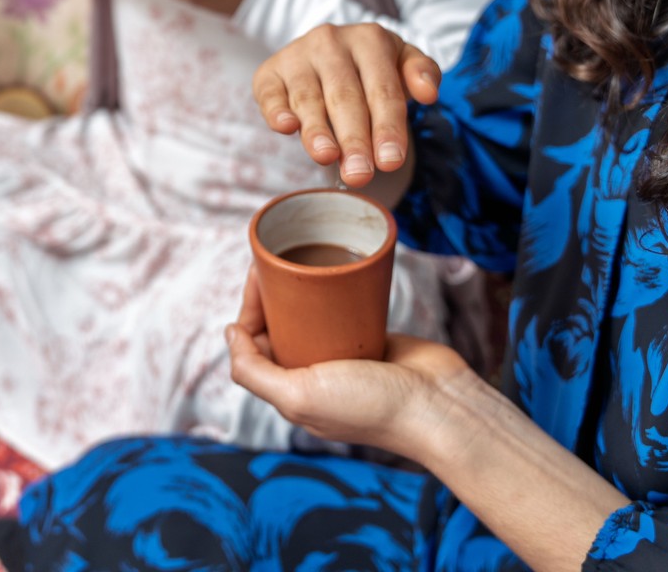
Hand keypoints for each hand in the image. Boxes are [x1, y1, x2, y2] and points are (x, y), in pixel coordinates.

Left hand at [226, 271, 472, 460]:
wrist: (438, 406)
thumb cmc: (371, 407)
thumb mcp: (299, 396)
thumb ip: (255, 372)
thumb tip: (229, 334)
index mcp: (293, 393)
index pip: (256, 346)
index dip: (250, 311)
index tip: (255, 277)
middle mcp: (315, 377)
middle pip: (280, 329)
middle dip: (271, 296)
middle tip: (272, 260)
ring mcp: (344, 358)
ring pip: (311, 319)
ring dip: (299, 292)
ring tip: (295, 259)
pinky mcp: (373, 340)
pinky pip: (344, 313)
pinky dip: (332, 294)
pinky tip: (328, 271)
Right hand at [253, 23, 441, 186]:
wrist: (329, 53)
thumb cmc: (372, 68)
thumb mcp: (403, 62)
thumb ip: (423, 72)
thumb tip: (430, 93)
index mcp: (370, 39)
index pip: (383, 89)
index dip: (388, 127)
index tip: (391, 162)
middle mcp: (331, 42)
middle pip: (346, 97)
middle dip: (354, 139)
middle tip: (360, 174)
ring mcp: (297, 56)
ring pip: (309, 98)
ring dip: (317, 130)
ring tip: (327, 157)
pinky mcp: (269, 72)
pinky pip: (270, 92)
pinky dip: (276, 110)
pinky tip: (286, 127)